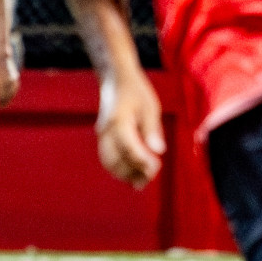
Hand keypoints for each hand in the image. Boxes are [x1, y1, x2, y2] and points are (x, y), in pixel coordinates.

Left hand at [0, 52, 19, 105]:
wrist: (2, 56)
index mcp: (1, 82)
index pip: (2, 96)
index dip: (1, 102)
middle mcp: (9, 82)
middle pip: (8, 95)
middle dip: (5, 101)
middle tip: (2, 106)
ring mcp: (13, 79)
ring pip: (12, 92)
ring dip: (10, 98)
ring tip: (6, 102)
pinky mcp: (16, 77)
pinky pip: (15, 88)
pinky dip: (13, 93)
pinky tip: (11, 95)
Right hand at [96, 71, 164, 188]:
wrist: (116, 79)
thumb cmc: (136, 92)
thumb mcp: (150, 106)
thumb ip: (152, 130)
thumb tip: (159, 151)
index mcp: (119, 120)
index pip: (129, 147)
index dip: (143, 161)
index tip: (156, 166)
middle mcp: (106, 130)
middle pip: (115, 160)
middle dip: (133, 172)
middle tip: (151, 175)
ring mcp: (102, 134)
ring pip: (109, 163)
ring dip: (125, 174)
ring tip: (142, 180)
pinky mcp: (103, 138)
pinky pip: (108, 158)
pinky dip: (119, 169)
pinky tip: (134, 174)